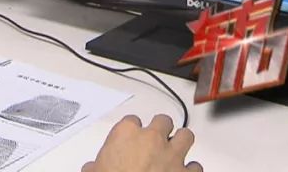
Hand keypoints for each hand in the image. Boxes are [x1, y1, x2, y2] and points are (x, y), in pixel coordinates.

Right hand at [82, 115, 200, 171]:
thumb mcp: (94, 171)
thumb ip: (96, 165)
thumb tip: (92, 168)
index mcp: (126, 133)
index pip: (131, 120)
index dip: (132, 131)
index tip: (130, 139)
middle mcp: (151, 138)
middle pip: (163, 121)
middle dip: (161, 130)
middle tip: (156, 141)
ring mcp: (172, 155)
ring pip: (186, 136)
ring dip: (181, 142)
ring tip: (176, 150)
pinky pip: (196, 166)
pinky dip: (191, 169)